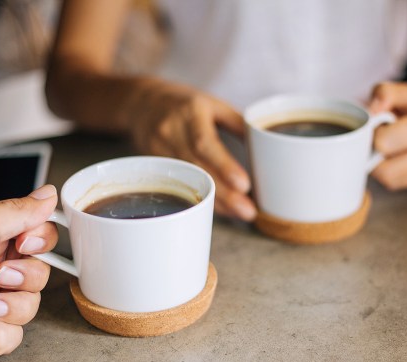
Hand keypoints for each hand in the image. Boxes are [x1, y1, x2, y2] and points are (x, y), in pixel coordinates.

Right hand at [130, 80, 256, 220]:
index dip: (224, 165)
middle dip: (224, 194)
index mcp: (190, 114)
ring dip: (216, 202)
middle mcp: (171, 132)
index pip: (204, 143)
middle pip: (197, 169)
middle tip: (249, 211)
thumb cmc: (185, 104)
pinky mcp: (154, 166)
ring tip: (241, 214)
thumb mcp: (212, 104)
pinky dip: (202, 199)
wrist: (142, 103)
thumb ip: (237, 123)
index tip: (245, 184)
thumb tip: (264, 146)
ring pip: (188, 183)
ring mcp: (158, 151)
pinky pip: (179, 187)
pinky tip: (220, 209)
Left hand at [369, 78, 406, 189]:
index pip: (384, 143)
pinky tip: (398, 156)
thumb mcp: (403, 89)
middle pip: (386, 172)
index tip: (374, 128)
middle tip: (374, 144)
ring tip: (387, 149)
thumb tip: (367, 115)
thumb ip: (382, 95)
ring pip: (393, 182)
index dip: (371, 136)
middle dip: (373, 158)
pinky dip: (394, 172)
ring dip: (382, 168)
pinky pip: (403, 183)